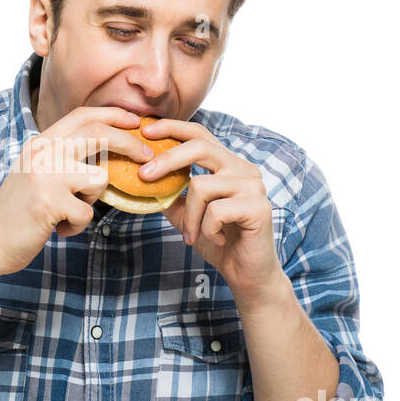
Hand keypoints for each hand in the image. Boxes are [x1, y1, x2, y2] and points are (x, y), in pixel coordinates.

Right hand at [0, 106, 156, 275]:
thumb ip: (63, 157)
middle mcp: (43, 153)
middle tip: (148, 156)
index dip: (114, 115)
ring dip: (91, 201)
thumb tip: (107, 152)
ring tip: (68, 211)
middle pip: (98, 134)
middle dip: (130, 144)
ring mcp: (45, 176)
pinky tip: (56, 229)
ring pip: (99, 178)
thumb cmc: (18, 210)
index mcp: (40, 142)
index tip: (136, 122)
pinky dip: (76, 226)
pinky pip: (87, 213)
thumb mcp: (36, 172)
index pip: (83, 115)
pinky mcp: (49, 203)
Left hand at [138, 117, 286, 299]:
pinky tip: (219, 239)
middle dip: (167, 160)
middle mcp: (243, 169)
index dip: (173, 127)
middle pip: (200, 147)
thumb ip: (172, 195)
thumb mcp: (188, 214)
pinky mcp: (258, 207)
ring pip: (202, 185)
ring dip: (190, 217)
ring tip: (193, 235)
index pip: (200, 134)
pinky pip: (216, 211)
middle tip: (143, 176)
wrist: (246, 273)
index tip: (146, 130)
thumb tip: (141, 178)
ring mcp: (253, 186)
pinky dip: (208, 229)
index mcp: (228, 165)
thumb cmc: (219, 241)